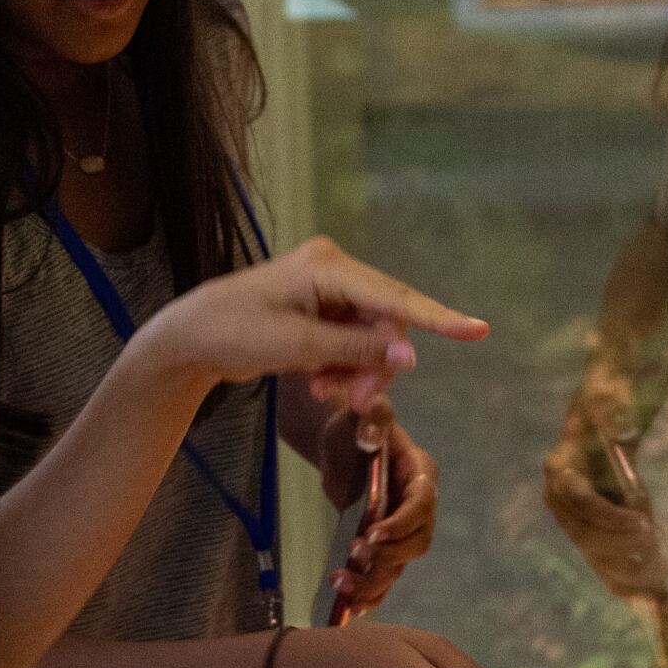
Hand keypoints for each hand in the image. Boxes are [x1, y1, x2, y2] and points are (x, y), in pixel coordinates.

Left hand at [146, 237, 486, 414]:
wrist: (190, 339)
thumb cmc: (235, 332)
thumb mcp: (298, 346)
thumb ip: (356, 349)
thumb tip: (410, 355)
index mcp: (329, 266)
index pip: (394, 297)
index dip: (438, 318)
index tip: (477, 331)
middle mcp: (334, 270)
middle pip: (384, 323)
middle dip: (374, 364)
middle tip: (352, 401)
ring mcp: (327, 290)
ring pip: (369, 337)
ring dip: (355, 370)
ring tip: (325, 392)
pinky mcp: (320, 310)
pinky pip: (350, 341)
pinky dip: (341, 366)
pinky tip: (319, 382)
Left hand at [321, 398, 436, 614]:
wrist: (341, 444)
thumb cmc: (354, 423)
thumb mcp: (361, 412)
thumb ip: (372, 415)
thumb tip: (369, 433)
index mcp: (420, 473)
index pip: (421, 503)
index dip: (401, 521)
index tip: (372, 532)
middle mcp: (418, 507)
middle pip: (417, 542)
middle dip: (389, 554)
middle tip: (355, 554)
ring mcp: (403, 531)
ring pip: (399, 565)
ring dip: (374, 580)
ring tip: (341, 584)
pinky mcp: (386, 547)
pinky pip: (385, 577)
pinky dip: (371, 594)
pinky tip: (350, 606)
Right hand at [542, 417, 667, 601]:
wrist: (602, 424)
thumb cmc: (607, 406)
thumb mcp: (609, 396)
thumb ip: (613, 407)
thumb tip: (624, 424)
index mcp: (559, 467)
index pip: (580, 501)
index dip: (611, 517)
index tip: (646, 523)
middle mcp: (558, 500)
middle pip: (587, 536)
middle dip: (625, 547)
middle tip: (661, 546)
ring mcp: (571, 522)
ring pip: (596, 557)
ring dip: (631, 570)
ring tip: (667, 568)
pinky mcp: (588, 536)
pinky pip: (602, 566)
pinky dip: (627, 583)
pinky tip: (655, 595)